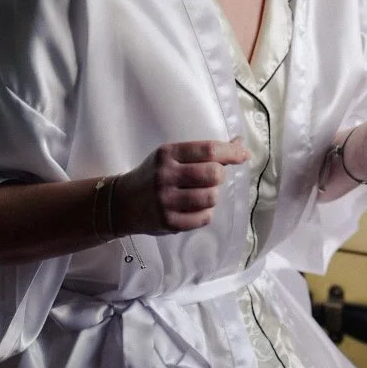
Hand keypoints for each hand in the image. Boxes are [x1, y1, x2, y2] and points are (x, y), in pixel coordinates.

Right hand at [113, 139, 249, 234]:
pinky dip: (205, 213)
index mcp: (167, 154)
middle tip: (212, 178)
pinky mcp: (169, 222)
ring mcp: (166, 201)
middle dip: (220, 175)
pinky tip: (194, 209)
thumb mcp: (171, 157)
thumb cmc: (154, 175)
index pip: (208, 150)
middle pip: (214, 174)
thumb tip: (239, 145)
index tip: (243, 154)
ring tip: (202, 194)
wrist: (123, 203)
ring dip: (213, 195)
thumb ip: (202, 152)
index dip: (231, 152)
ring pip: (212, 197)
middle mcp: (165, 176)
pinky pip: (204, 218)